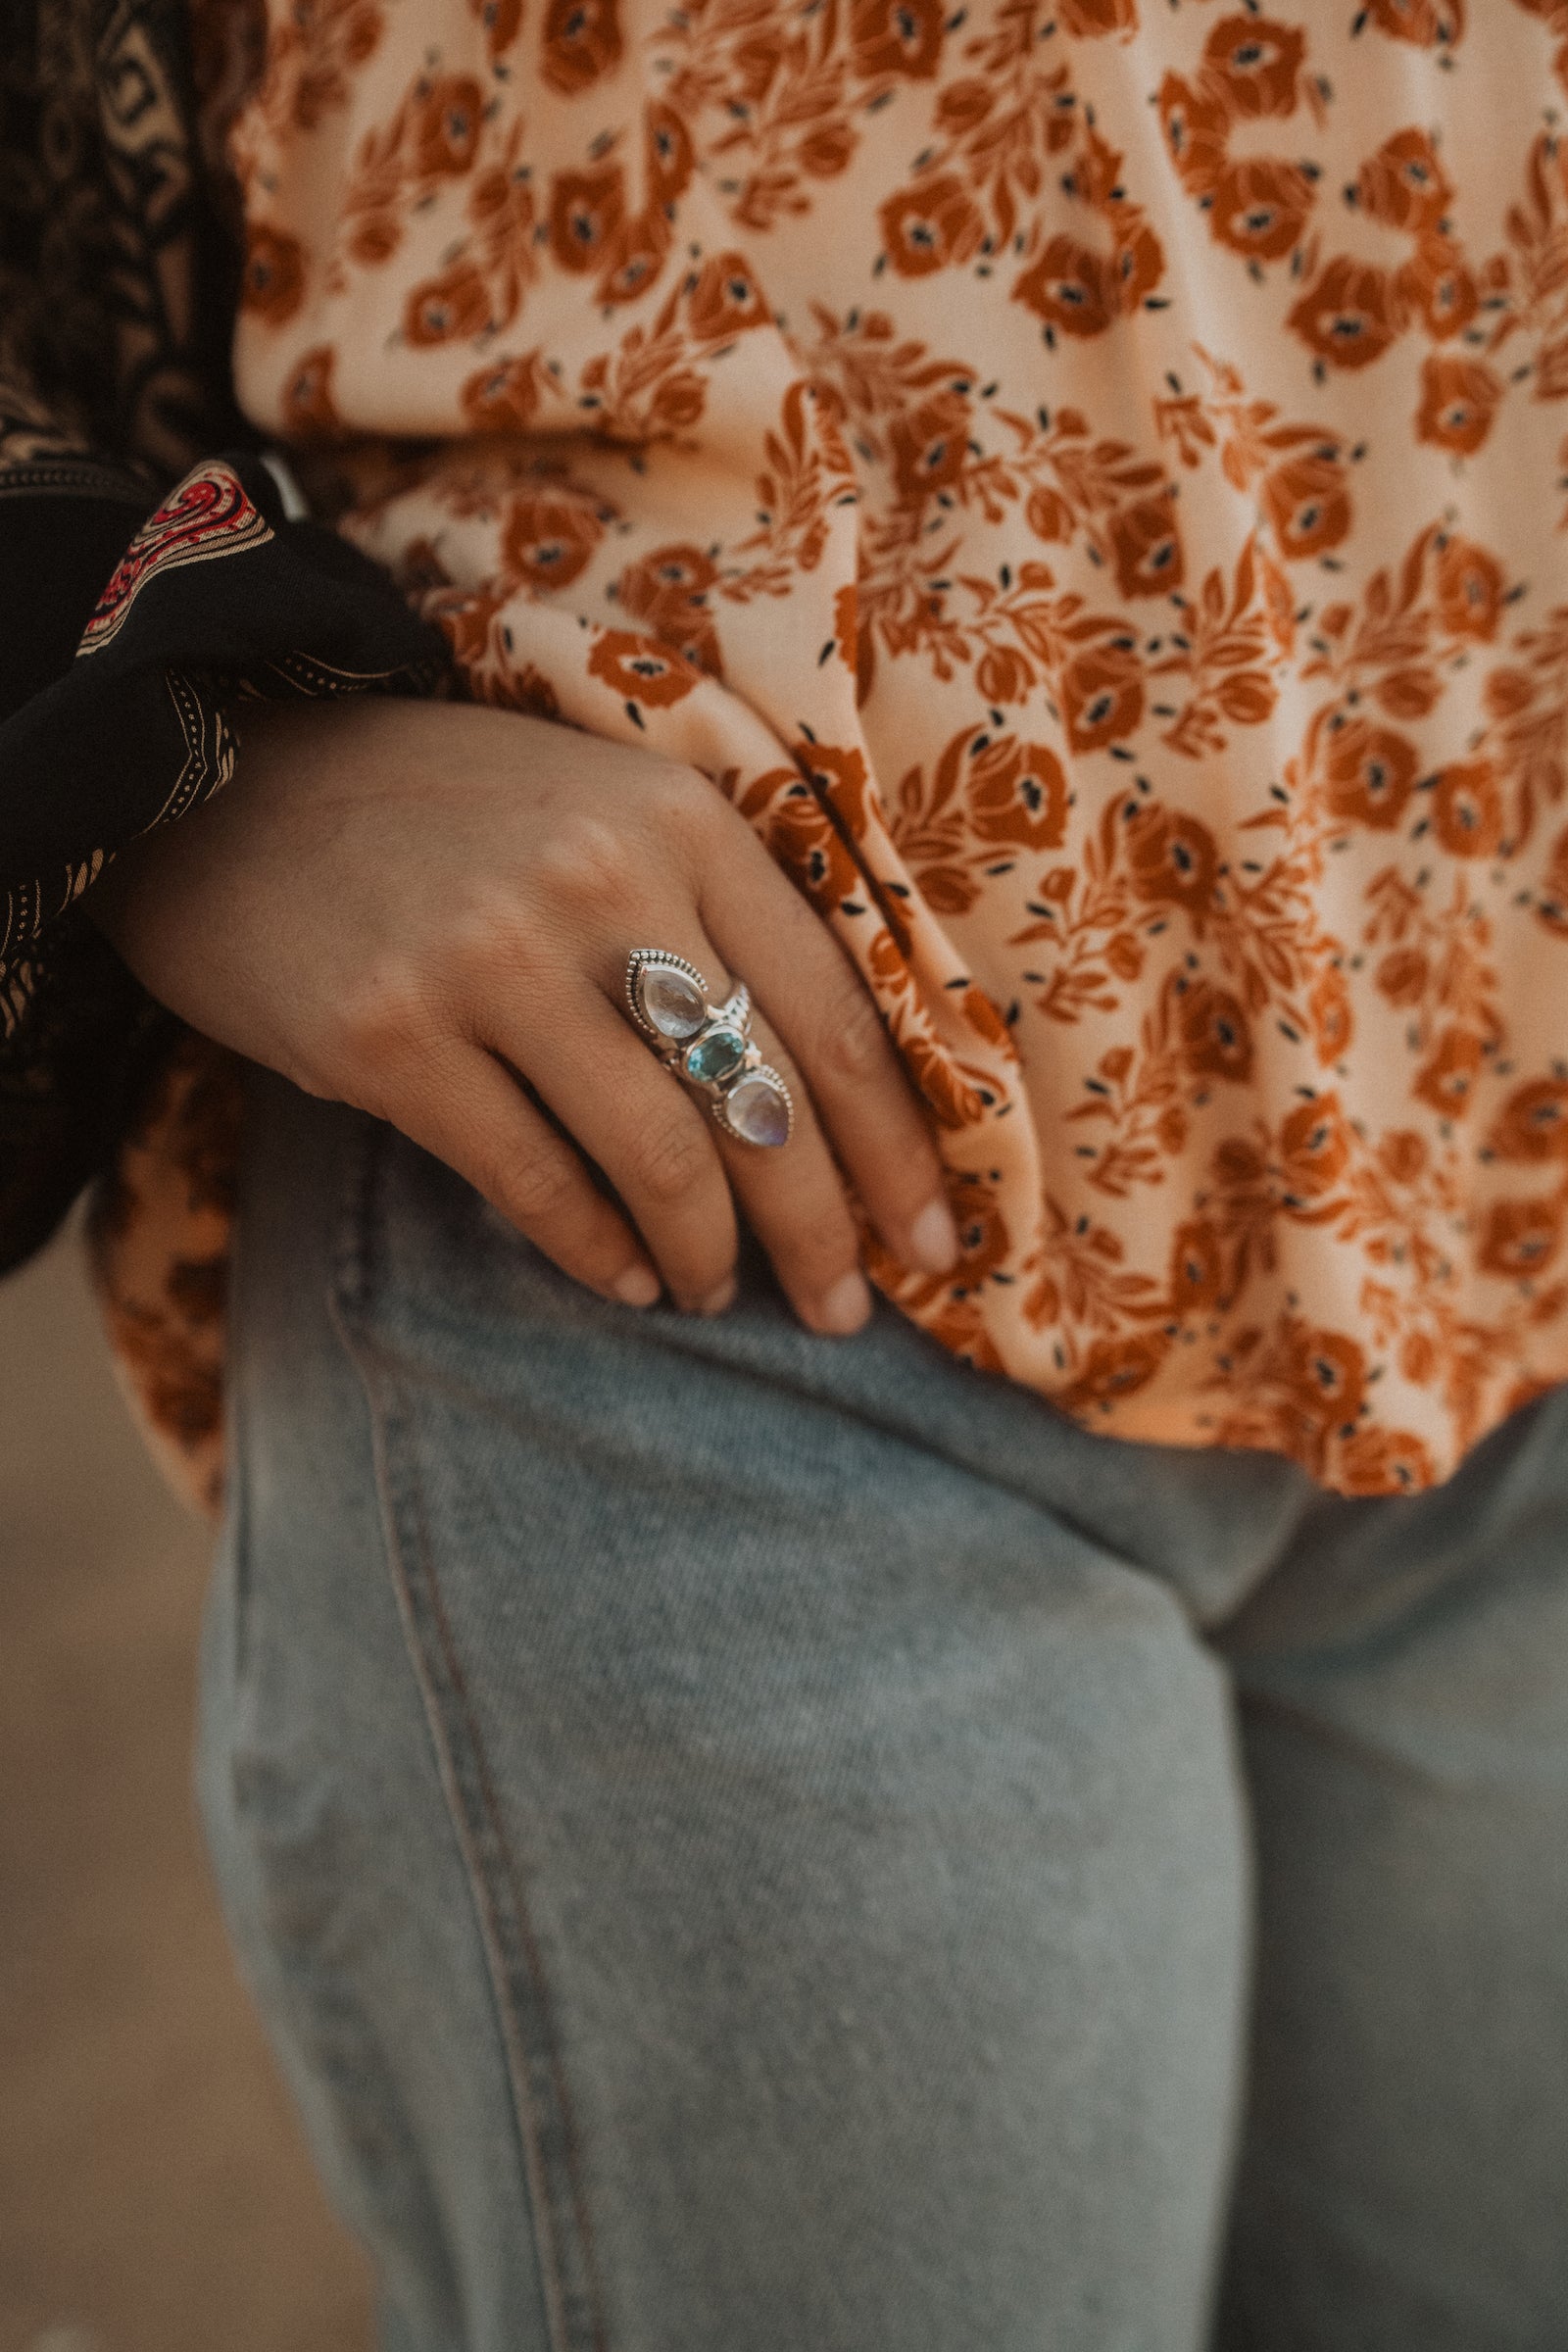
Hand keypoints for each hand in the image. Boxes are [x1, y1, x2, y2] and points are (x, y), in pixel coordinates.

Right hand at [90, 696, 957, 1331]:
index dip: (897, 1146)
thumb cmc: (446, 813)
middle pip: (760, 1099)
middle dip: (823, 1230)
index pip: (833, 1012)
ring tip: (716, 1293)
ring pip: (658, 1155)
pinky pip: (534, 1182)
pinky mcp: (388, 1035)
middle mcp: (598, 879)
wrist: (226, 779)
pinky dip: (595, 1250)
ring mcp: (488, 958)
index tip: (936, 1241)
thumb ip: (711, 921)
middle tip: (845, 1312)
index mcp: (679, 818)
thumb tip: (821, 1109)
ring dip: (709, 1254)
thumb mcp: (601, 813)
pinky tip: (626, 1278)